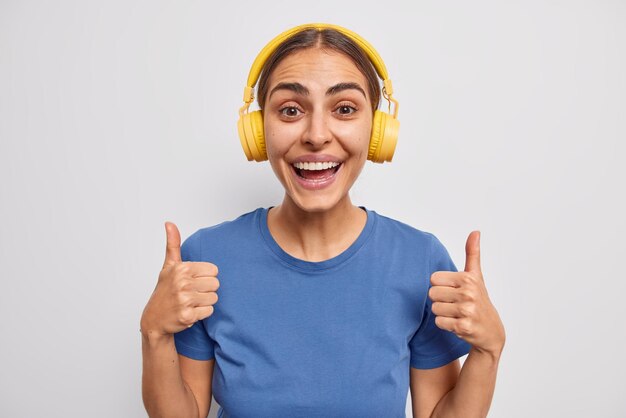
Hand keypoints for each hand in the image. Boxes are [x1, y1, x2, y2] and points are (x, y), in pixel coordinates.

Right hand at [140, 222, 219, 336]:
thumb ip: (173, 244)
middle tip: (192, 293)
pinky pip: (209, 311)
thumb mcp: (168, 266)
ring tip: (190, 302)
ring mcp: (184, 300)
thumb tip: (169, 223)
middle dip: (206, 289)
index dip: (205, 276)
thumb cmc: (164, 290)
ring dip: (204, 302)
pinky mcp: (187, 316)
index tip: (193, 281)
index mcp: (181, 268)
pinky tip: (190, 312)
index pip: (214, 270)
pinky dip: (202, 313)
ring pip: (214, 298)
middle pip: (216, 284)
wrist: (154, 319)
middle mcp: (182, 283)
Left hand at [428, 231, 504, 355]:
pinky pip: (439, 322)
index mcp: (468, 278)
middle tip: (455, 304)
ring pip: (434, 308)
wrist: (492, 331)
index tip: (454, 291)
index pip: (433, 279)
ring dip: (443, 313)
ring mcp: (466, 310)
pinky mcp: (463, 326)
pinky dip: (446, 325)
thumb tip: (475, 231)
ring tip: (457, 314)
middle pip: (432, 294)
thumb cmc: (480, 300)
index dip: (441, 286)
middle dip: (441, 300)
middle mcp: (468, 293)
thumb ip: (473, 254)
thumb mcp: (476, 276)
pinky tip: (458, 323)